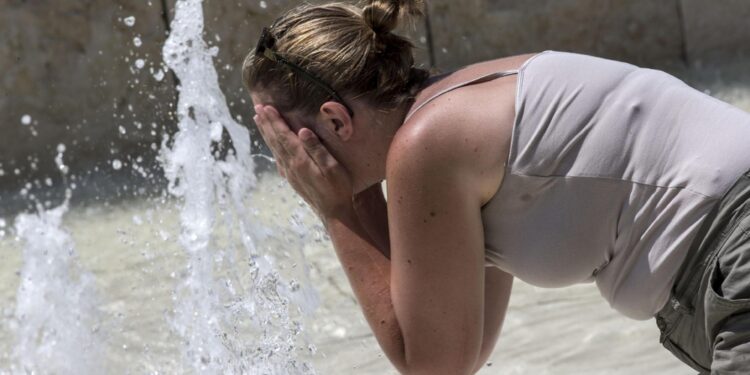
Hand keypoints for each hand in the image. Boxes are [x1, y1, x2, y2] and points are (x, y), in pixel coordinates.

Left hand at [254, 105, 353, 219]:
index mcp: (300, 160)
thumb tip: (302, 131)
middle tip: (257, 107)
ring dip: (266, 132)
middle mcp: (291, 165)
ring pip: (274, 148)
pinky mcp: (293, 178)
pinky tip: (271, 143)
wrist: (333, 213)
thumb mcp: (332, 168)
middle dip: (266, 123)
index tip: (266, 107)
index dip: (275, 120)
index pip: (284, 136)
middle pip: (275, 140)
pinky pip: (278, 158)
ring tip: (259, 120)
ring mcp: (290, 173)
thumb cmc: (338, 189)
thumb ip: (317, 149)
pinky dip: (272, 146)